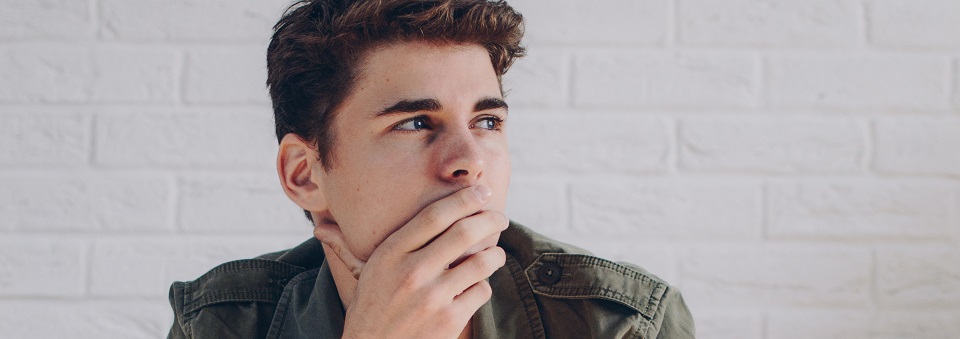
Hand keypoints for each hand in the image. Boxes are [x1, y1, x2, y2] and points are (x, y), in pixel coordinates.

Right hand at [321, 185, 508, 338]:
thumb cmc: (369, 311)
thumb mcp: (361, 275)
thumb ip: (348, 247)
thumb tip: (319, 227)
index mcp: (390, 254)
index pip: (434, 215)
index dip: (463, 199)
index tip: (481, 192)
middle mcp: (411, 271)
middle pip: (464, 232)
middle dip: (490, 219)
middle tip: (500, 216)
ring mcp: (432, 296)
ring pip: (480, 262)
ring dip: (494, 254)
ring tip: (495, 253)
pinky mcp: (449, 320)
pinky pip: (481, 291)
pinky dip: (483, 286)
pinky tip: (477, 285)